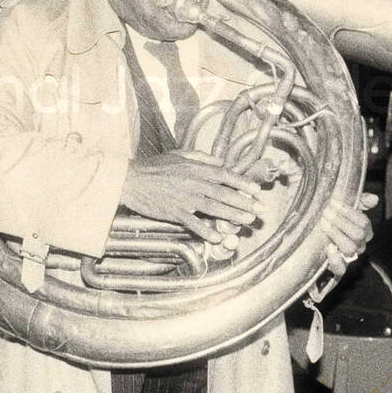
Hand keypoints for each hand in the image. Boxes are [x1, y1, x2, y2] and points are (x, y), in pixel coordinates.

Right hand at [119, 149, 260, 243]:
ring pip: (214, 207)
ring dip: (233, 215)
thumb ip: (201, 158)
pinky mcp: (173, 212)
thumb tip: (220, 161)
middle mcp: (193, 182)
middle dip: (245, 202)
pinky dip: (205, 231)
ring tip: (247, 221)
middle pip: (224, 193)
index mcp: (195, 168)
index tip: (256, 190)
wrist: (131, 180)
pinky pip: (193, 223)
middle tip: (260, 210)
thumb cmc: (154, 167)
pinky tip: (216, 237)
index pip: (224, 174)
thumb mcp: (178, 155)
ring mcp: (184, 198)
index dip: (242, 182)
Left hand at [321, 192, 375, 275]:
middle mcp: (359, 245)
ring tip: (323, 224)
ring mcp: (348, 257)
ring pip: (350, 248)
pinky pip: (340, 269)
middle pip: (358, 235)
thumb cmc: (333, 221)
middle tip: (326, 212)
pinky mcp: (337, 268)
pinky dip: (335, 259)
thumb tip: (374, 199)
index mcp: (364, 231)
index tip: (333, 202)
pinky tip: (329, 247)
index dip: (349, 212)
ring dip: (336, 234)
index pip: (364, 222)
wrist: (312, 241)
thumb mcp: (344, 209)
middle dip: (341, 221)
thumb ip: (360, 201)